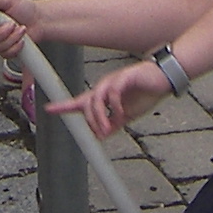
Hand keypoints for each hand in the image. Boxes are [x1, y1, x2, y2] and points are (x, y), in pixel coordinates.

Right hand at [0, 0, 30, 56]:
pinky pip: (7, 53)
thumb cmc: (26, 9)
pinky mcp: (7, 50)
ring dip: (13, 38)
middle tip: (12, 24)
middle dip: (3, 33)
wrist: (40, 20)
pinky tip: (21, 39)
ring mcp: (0, 41)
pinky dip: (16, 46)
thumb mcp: (11, 0)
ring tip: (20, 29)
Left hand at [49, 59, 168, 138]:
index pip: (80, 102)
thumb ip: (114, 123)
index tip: (49, 109)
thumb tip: (102, 135)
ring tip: (107, 129)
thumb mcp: (128, 115)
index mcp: (104, 96)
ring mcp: (113, 81)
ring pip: (96, 98)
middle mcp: (105, 87)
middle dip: (90, 121)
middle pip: (87, 103)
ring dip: (99, 116)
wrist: (164, 79)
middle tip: (100, 135)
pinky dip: (114, 106)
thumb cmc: (146, 93)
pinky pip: (112, 92)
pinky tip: (121, 114)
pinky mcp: (125, 77)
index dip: (64, 106)